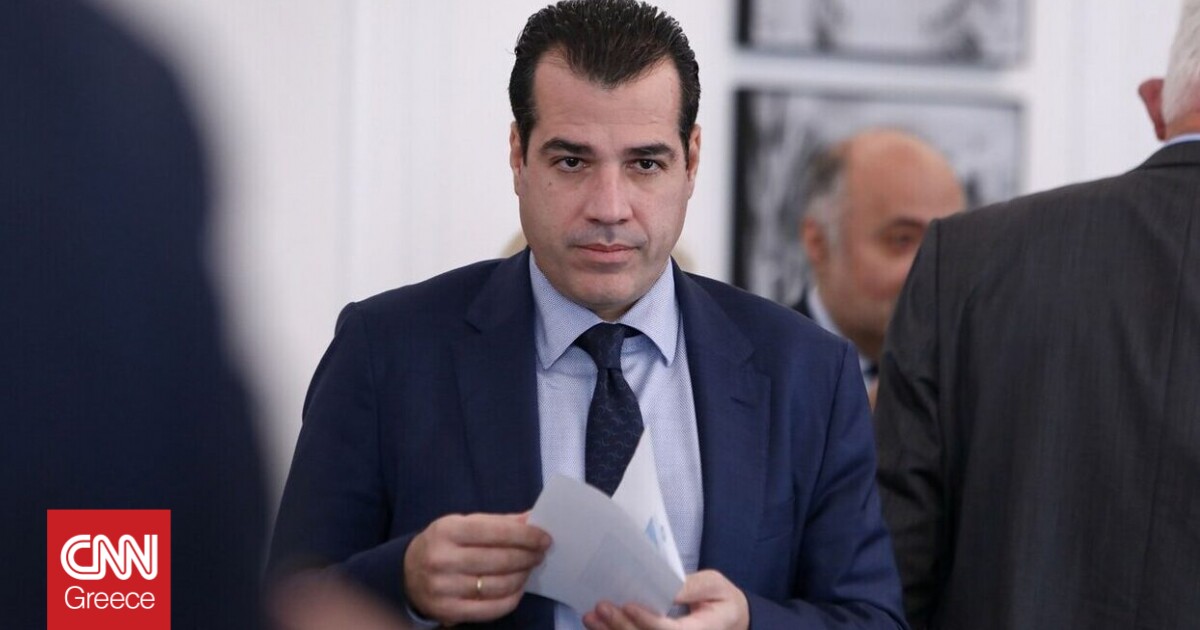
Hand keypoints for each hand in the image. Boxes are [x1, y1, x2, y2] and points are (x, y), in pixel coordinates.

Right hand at [403, 512, 550, 624]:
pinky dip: (510, 598)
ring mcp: (443, 588)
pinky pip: (490, 608)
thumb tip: (532, 519)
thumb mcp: (463, 524)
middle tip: (540, 553)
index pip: (495, 532)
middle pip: (499, 560)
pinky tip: (517, 588)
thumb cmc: (443, 544)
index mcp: (447, 530)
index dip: (525, 535)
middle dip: (527, 556)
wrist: (407, 573)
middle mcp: (442, 559)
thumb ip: (498, 522)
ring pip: (497, 585)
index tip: (544, 538)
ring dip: (521, 577)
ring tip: (529, 569)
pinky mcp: (448, 611)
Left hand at [582, 570, 748, 629]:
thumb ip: (693, 587)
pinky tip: (597, 625)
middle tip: (601, 607)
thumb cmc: (721, 600)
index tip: (629, 605)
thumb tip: (667, 588)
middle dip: (621, 626)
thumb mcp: (715, 585)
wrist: (728, 620)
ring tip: (591, 616)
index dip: (648, 621)